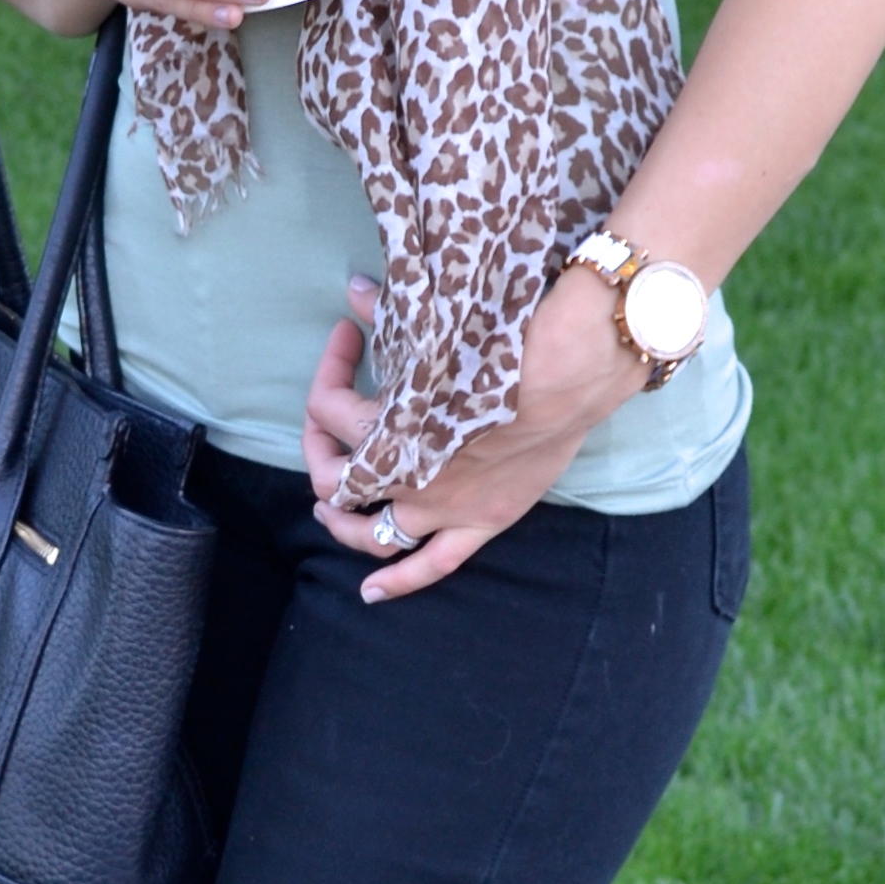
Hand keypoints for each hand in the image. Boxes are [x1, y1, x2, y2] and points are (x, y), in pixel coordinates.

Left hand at [302, 270, 642, 602]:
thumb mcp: (435, 328)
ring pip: (370, 533)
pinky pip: (431, 566)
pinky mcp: (476, 525)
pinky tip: (370, 593)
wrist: (565, 378)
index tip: (347, 336)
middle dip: (319, 452)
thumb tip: (355, 291)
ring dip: (342, 524)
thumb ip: (388, 314)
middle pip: (334, 477)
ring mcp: (437, 508)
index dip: (328, 369)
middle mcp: (401, 474)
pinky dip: (398, 582)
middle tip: (324, 432)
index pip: (327, 406)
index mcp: (385, 425)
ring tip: (329, 514)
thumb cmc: (502, 347)